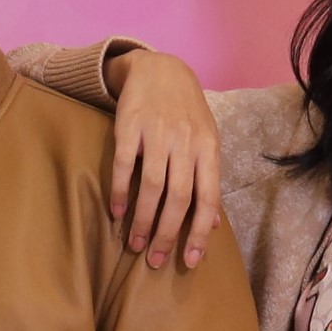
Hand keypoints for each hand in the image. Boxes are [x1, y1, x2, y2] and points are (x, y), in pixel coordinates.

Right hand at [105, 48, 223, 270]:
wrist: (159, 69)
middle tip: (155, 260)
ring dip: (142, 220)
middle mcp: (185, 141)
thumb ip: (208, 181)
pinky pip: (124, 165)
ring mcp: (157, 133)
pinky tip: (117, 213)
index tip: (189, 261)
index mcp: (208, 148)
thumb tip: (214, 225)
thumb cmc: (186, 113)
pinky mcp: (130, 125)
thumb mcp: (206, 142)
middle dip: (166, 234)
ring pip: (151, 186)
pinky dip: (121, 192)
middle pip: (178, 197)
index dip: (198, 233)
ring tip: (134, 244)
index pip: (207, 198)